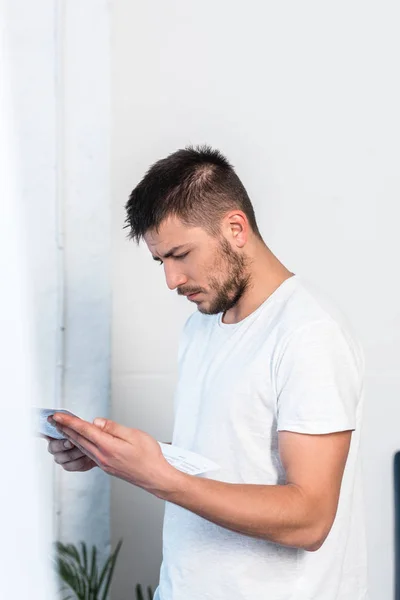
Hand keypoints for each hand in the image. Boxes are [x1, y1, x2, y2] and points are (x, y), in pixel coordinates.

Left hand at [49, 413, 181, 496]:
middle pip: (78, 439)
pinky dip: (80, 444)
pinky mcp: (106, 466)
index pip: (84, 430)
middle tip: (53, 420)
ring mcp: (103, 463)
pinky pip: (89, 453)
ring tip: (61, 428)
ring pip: (82, 447)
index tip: (58, 415)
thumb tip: (97, 422)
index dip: (69, 421)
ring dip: (70, 436)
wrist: (155, 476)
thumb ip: (113, 428)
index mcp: (109, 447)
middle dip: (64, 428)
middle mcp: (102, 457)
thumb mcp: (134, 435)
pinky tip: (79, 440)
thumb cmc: (149, 456)